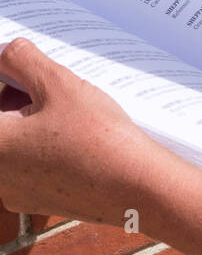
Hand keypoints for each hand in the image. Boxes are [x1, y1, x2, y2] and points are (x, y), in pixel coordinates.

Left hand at [0, 37, 168, 223]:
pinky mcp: (39, 201)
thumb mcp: (59, 84)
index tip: (21, 69)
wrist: (136, 187)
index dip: (6, 79)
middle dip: (18, 98)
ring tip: (70, 109)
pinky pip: (32, 165)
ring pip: (16, 143)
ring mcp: (17, 192)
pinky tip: (77, 135)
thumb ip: (22, 60)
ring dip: (34, 121)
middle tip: (48, 83)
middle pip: (1, 123)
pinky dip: (47, 145)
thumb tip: (5, 53)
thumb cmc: (97, 137)